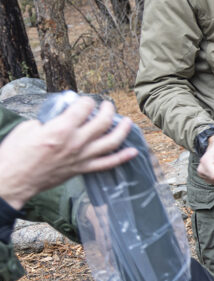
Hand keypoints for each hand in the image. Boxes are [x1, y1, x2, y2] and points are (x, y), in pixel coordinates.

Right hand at [0, 98, 137, 209]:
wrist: (12, 180)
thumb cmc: (15, 153)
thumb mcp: (29, 127)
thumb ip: (50, 118)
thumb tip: (63, 114)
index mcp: (61, 129)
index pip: (84, 107)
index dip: (86, 100)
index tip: (85, 100)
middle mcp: (76, 142)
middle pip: (103, 122)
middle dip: (108, 109)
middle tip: (107, 105)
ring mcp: (81, 157)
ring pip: (111, 142)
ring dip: (123, 129)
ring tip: (127, 121)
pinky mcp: (81, 169)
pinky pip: (107, 164)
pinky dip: (122, 158)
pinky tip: (133, 152)